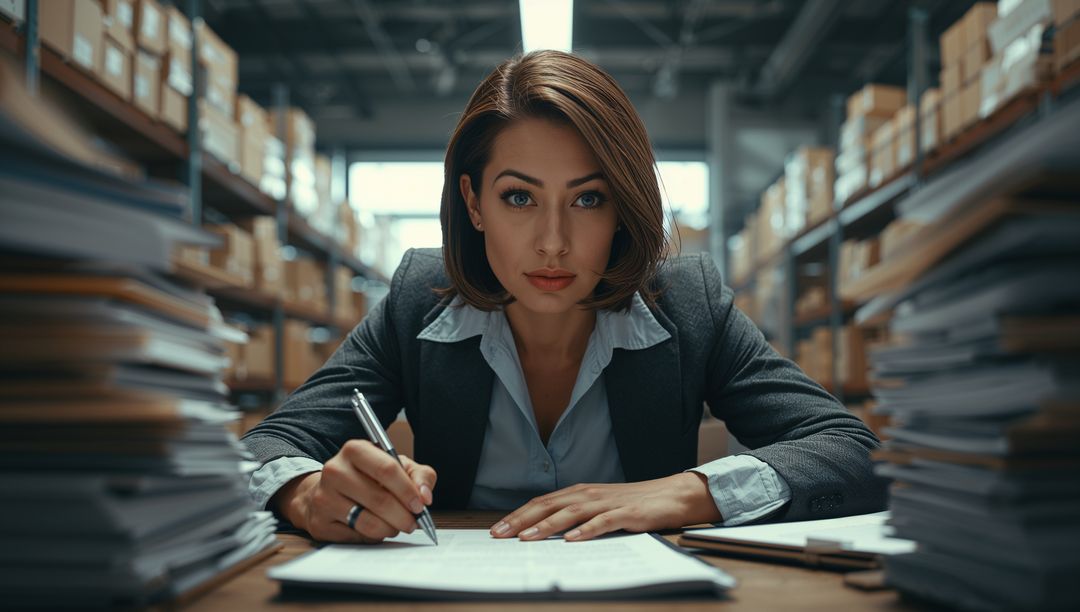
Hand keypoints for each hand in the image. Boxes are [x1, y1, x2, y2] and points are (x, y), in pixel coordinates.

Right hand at [272, 440, 436, 542]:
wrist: (329, 491)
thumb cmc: (368, 477)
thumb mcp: (397, 466)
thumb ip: (419, 475)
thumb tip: (425, 496)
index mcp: (355, 450)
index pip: (386, 469)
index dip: (407, 491)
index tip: (420, 505)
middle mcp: (335, 470)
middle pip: (379, 499)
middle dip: (403, 516)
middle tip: (413, 522)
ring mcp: (324, 497)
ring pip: (368, 522)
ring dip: (391, 529)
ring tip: (396, 526)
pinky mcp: (320, 522)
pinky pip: (357, 537)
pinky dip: (373, 537)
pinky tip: (376, 529)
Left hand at [489, 472, 721, 541]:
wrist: (671, 495)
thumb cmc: (633, 504)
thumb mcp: (598, 507)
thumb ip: (575, 516)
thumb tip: (544, 533)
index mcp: (579, 493)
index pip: (542, 503)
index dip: (518, 515)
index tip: (496, 530)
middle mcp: (589, 494)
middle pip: (549, 506)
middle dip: (521, 521)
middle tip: (500, 535)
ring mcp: (607, 503)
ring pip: (570, 513)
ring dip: (546, 526)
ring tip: (527, 538)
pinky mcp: (627, 513)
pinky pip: (603, 522)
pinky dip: (586, 531)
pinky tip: (572, 540)